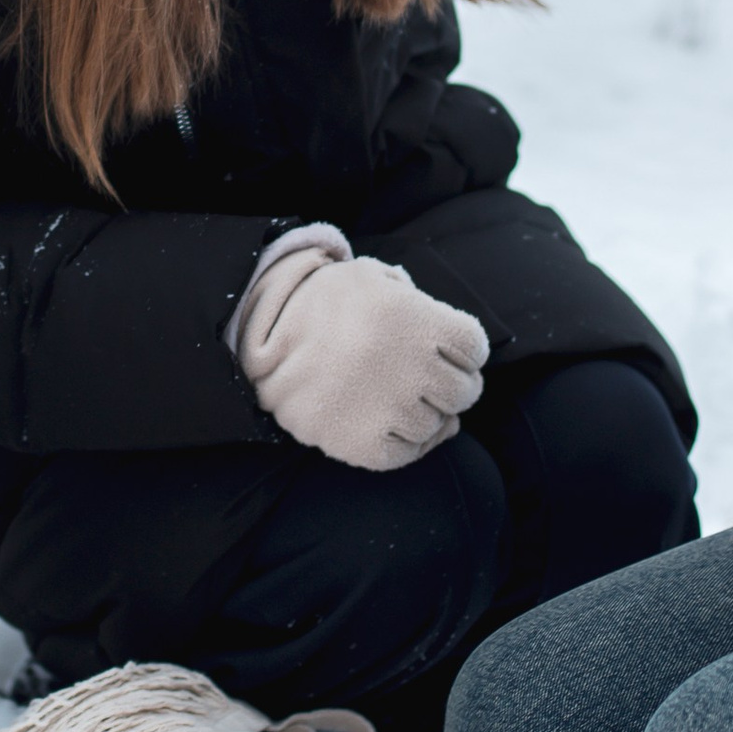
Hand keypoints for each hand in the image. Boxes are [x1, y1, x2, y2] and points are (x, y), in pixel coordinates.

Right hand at [233, 245, 487, 472]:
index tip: (441, 351)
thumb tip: (452, 348)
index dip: (462, 351)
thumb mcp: (369, 276)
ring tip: (390, 398)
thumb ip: (416, 297)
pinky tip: (382, 424)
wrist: (257, 341)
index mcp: (416, 319)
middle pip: (464, 391)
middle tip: (419, 380)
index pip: (475, 348)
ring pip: (437, 426)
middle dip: (447, 385)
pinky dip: (401, 444)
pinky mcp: (364, 444)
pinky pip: (406, 455)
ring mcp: (390, 409)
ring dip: (422, 415)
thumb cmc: (318, 304)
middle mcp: (411, 366)